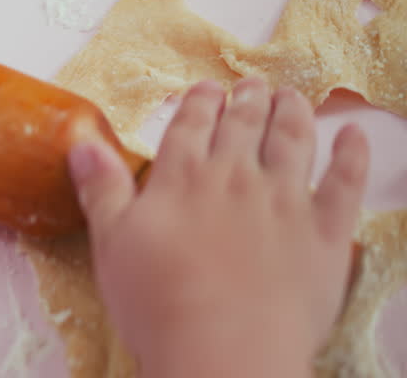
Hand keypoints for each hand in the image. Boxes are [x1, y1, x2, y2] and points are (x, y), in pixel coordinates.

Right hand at [69, 78, 368, 377]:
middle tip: (251, 85)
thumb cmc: (158, 301)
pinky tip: (355, 136)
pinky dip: (353, 155)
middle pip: (244, 123)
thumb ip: (101, 188)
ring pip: (294, 140)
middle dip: (247, 99)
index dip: (199, 101)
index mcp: (182, 176)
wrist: (226, 351)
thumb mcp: (112, 243)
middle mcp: (235, 176)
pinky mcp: (326, 231)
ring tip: (291, 97)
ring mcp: (285, 200)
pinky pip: (345, 183)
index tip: (206, 89)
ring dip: (293, 112)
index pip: (192, 123)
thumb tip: (81, 141)